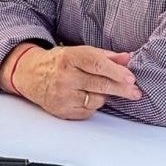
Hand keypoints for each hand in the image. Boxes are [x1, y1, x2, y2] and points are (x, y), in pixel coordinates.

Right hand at [10, 44, 141, 120]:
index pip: (97, 65)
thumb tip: (127, 58)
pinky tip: (86, 97)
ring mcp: (62, 95)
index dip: (117, 72)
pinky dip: (92, 105)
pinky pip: (88, 112)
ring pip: (96, 100)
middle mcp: (64, 77)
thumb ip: (104, 56)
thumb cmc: (59, 63)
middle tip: (135, 92)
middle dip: (122, 89)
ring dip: (104, 96)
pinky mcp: (62, 110)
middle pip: (100, 85)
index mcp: (69, 58)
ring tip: (97, 89)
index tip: (131, 78)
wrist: (30, 75)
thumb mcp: (79, 53)